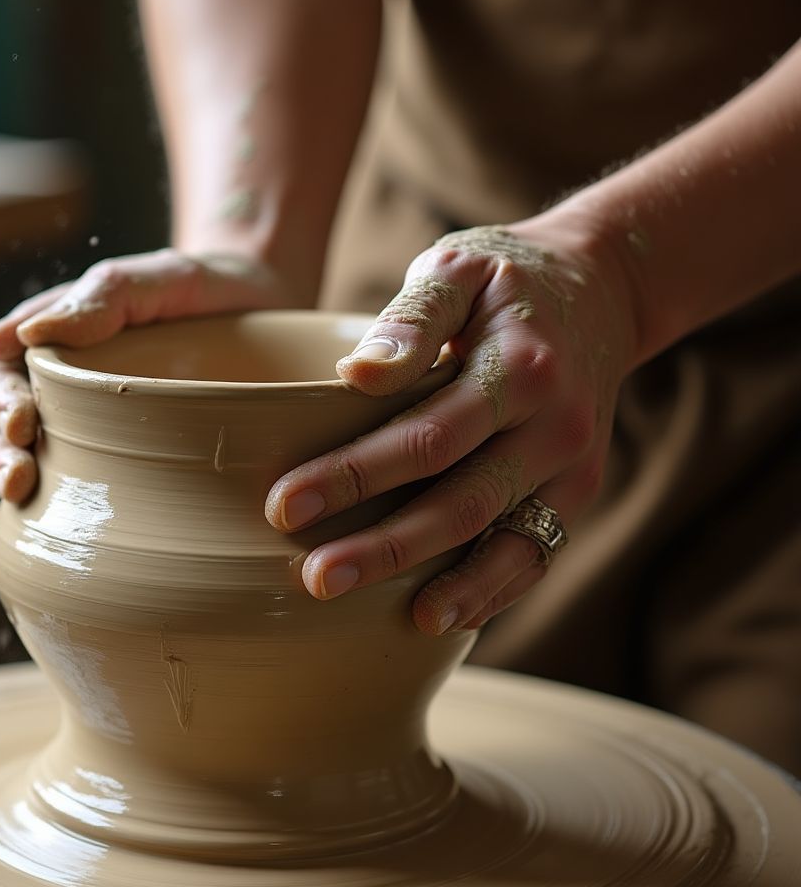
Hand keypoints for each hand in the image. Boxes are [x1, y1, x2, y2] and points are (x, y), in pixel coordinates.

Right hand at [0, 248, 295, 501]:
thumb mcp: (160, 279)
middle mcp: (67, 394)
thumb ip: (103, 296)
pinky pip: (88, 497)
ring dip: (17, 484)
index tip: (21, 419)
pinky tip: (77, 530)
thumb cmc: (206, 293)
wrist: (271, 318)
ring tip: (27, 493)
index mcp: (59, 347)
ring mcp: (96, 436)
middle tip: (21, 470)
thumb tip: (24, 336)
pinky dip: (70, 514)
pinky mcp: (133, 471)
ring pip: (33, 467)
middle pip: (3, 428)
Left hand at [265, 218, 637, 634]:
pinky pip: (534, 554)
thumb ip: (411, 319)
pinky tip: (436, 618)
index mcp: (520, 368)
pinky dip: (488, 592)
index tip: (284, 504)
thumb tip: (356, 375)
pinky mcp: (576, 491)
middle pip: (461, 503)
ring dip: (438, 586)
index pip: (427, 436)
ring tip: (373, 616)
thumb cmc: (507, 280)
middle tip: (313, 578)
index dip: (356, 474)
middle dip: (384, 547)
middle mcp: (556, 427)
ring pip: (503, 542)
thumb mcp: (457, 269)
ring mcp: (574, 467)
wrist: (602, 292)